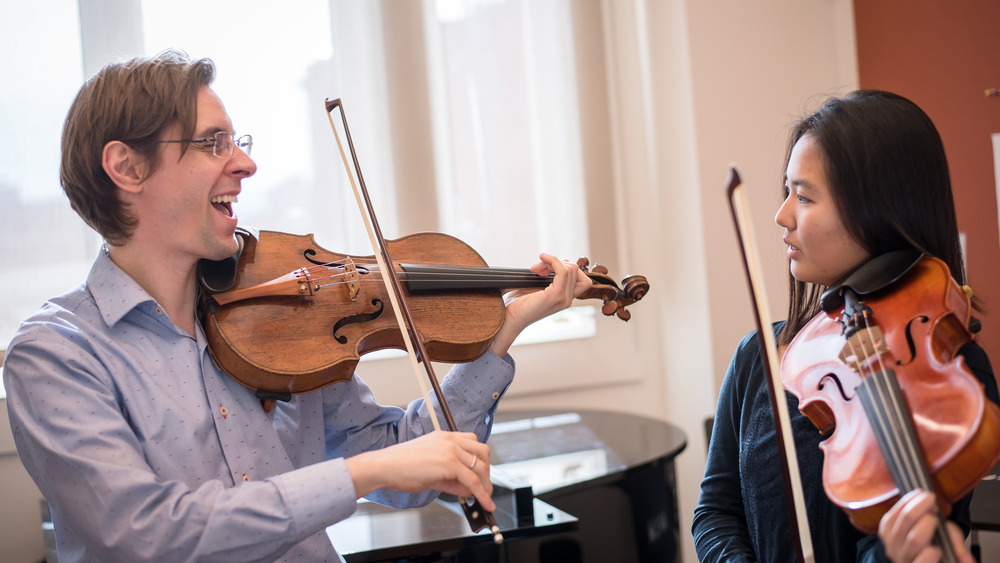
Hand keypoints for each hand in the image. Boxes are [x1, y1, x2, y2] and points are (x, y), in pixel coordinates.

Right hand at [345, 431, 494, 511]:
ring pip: (480, 467)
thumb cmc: (401, 467)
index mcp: (445, 436)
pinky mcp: (449, 463)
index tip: (481, 475)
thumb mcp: (431, 470)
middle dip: (486, 471)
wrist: (384, 467)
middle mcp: (450, 439)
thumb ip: (450, 478)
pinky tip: (484, 503)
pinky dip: (482, 494)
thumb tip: (466, 489)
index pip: (473, 443)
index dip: (480, 460)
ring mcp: (450, 450)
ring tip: (484, 499)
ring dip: (485, 485)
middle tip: (484, 488)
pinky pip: (472, 480)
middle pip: (482, 452)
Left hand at [489, 253, 592, 356]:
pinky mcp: (556, 296)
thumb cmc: (518, 304)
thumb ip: (549, 277)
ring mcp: (563, 298)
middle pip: (574, 270)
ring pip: (570, 269)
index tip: (546, 269)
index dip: (566, 268)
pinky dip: (553, 260)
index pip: (580, 278)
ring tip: (536, 268)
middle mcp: (567, 300)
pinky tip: (542, 258)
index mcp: (564, 298)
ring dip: (552, 261)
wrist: (509, 318)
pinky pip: (563, 271)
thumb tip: (553, 261)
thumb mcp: (537, 287)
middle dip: (556, 262)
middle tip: (537, 268)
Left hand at [879, 489, 973, 562]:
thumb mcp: (952, 553)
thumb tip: (967, 559)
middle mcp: (904, 558)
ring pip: (903, 522)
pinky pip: (893, 513)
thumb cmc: (937, 551)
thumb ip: (958, 553)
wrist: (915, 550)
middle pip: (916, 538)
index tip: (939, 546)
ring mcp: (892, 545)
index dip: (932, 552)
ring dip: (918, 506)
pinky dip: (907, 501)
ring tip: (930, 499)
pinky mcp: (884, 531)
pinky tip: (918, 495)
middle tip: (937, 512)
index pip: (926, 560)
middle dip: (929, 521)